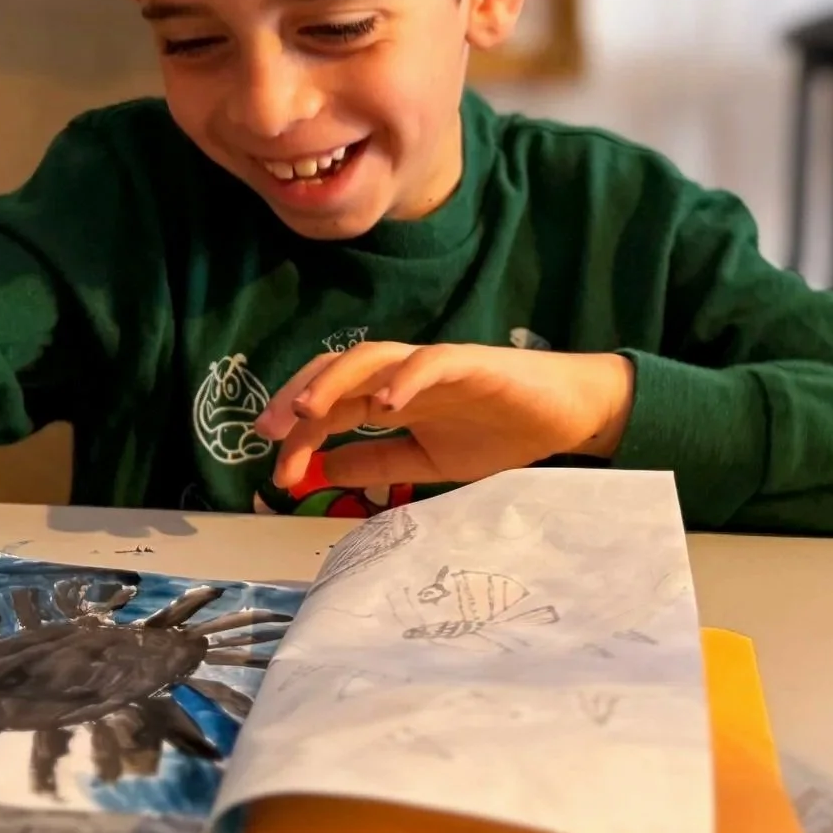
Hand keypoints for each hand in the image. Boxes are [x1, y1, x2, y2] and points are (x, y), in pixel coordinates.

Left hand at [252, 342, 634, 493]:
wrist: (562, 416)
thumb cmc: (496, 432)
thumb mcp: (426, 462)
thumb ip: (376, 462)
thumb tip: (323, 470)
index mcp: (387, 398)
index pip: (331, 409)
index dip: (299, 436)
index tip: (279, 474)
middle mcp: (400, 375)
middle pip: (335, 373)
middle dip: (297, 397)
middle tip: (269, 432)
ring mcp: (431, 365)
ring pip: (370, 358)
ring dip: (334, 381)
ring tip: (307, 409)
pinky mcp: (469, 362)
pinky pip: (430, 362)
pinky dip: (404, 378)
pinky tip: (384, 402)